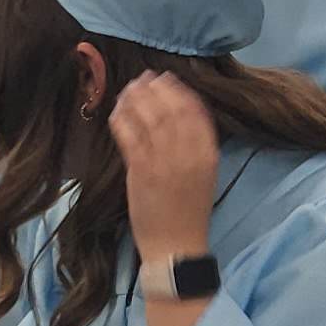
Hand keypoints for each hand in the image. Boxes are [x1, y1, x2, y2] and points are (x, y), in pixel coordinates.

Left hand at [107, 72, 219, 264]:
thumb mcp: (203, 174)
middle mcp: (188, 154)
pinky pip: (129, 136)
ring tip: (129, 89)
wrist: (176, 246)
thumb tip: (179, 115)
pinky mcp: (140, 172)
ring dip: (136, 98)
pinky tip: (117, 110)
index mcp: (208, 154)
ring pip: (148, 118)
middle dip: (156, 89)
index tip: (167, 80)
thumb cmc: (188, 211)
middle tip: (144, 79)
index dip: (179, 91)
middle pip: (171, 109)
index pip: (195, 111)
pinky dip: (122, 118)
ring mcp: (163, 162)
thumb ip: (194, 146)